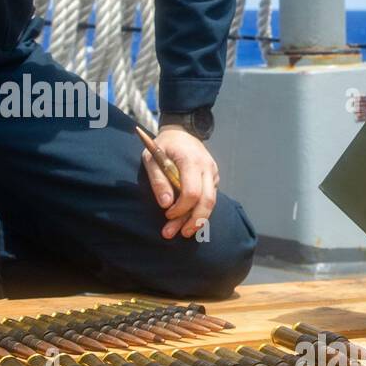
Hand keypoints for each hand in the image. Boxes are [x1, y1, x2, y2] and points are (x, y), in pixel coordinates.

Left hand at [141, 125, 219, 239]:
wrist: (181, 132)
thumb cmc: (163, 145)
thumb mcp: (151, 158)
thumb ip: (158, 180)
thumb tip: (165, 204)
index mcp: (191, 161)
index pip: (192, 191)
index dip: (181, 208)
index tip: (167, 214)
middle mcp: (207, 167)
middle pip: (207, 201)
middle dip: (193, 221)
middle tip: (178, 234)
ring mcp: (213, 173)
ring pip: (211, 202)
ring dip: (197, 220)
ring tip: (183, 232)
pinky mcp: (214, 179)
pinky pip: (210, 198)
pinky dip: (200, 211)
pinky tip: (189, 221)